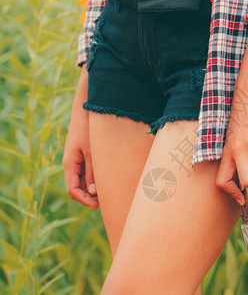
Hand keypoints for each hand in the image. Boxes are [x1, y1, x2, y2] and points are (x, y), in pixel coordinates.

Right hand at [62, 63, 98, 208]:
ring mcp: (77, 159)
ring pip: (83, 180)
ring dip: (93, 188)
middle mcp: (71, 163)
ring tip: (110, 192)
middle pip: (77, 187)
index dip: (84, 200)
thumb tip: (93, 193)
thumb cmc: (90, 129)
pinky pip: (87, 171)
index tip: (97, 205)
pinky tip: (108, 179)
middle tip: (107, 202)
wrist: (87, 109)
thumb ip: (93, 173)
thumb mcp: (93, 153)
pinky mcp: (84, 154)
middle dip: (90, 196)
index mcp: (70, 163)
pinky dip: (95, 178)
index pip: (72, 190)